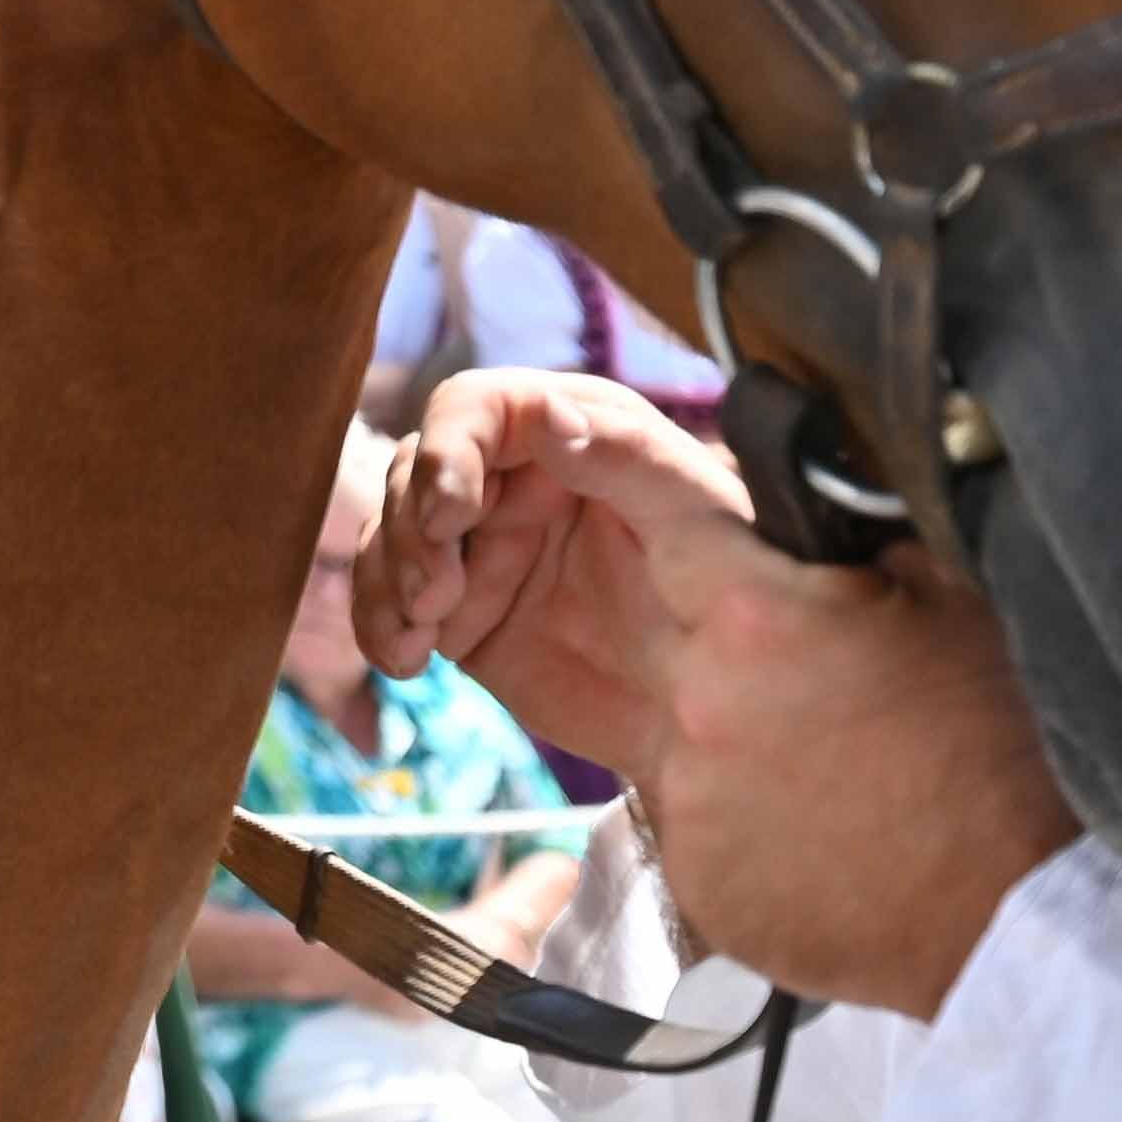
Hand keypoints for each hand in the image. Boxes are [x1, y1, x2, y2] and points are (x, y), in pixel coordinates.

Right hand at [356, 365, 732, 781]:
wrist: (734, 712)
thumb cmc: (742, 596)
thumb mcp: (699, 518)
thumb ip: (628, 457)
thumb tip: (548, 414)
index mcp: (571, 430)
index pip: (473, 408)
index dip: (445, 453)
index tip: (449, 517)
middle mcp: (515, 476)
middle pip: (415, 470)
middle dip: (410, 530)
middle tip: (436, 597)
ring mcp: (483, 544)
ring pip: (391, 532)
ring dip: (385, 579)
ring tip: (419, 636)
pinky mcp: (462, 609)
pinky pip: (390, 600)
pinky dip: (379, 626)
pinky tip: (404, 661)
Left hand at [367, 376, 1077, 1013]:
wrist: (1033, 918)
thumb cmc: (1003, 748)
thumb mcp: (937, 597)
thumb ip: (847, 534)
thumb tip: (811, 483)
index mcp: (751, 611)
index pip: (641, 497)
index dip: (594, 452)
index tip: (545, 422)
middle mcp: (696, 698)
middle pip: (641, 626)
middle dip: (684, 630)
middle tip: (781, 672)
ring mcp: (690, 797)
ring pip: (675, 736)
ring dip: (734, 742)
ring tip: (840, 777)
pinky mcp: (700, 881)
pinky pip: (699, 826)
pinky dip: (747, 823)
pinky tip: (829, 836)